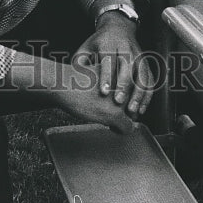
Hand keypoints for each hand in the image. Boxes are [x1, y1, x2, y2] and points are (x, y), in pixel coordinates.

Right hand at [4, 50, 136, 133]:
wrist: (65, 84)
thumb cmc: (80, 79)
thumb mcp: (102, 72)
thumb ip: (115, 80)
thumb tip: (126, 98)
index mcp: (125, 72)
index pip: (137, 89)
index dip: (128, 97)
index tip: (118, 102)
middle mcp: (127, 85)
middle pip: (136, 102)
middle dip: (127, 109)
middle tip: (113, 112)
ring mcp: (122, 99)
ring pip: (133, 115)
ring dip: (124, 120)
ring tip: (111, 119)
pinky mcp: (115, 113)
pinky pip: (127, 127)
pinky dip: (121, 130)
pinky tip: (110, 127)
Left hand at [75, 14, 153, 118]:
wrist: (118, 27)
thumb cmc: (99, 43)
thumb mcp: (86, 47)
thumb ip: (80, 62)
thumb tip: (74, 80)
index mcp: (109, 44)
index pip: (109, 60)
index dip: (106, 76)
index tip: (104, 92)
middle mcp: (126, 48)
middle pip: (128, 66)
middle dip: (124, 85)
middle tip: (119, 102)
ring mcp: (138, 54)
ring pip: (142, 73)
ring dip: (139, 92)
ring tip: (132, 110)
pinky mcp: (145, 62)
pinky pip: (150, 78)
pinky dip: (148, 94)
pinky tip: (142, 108)